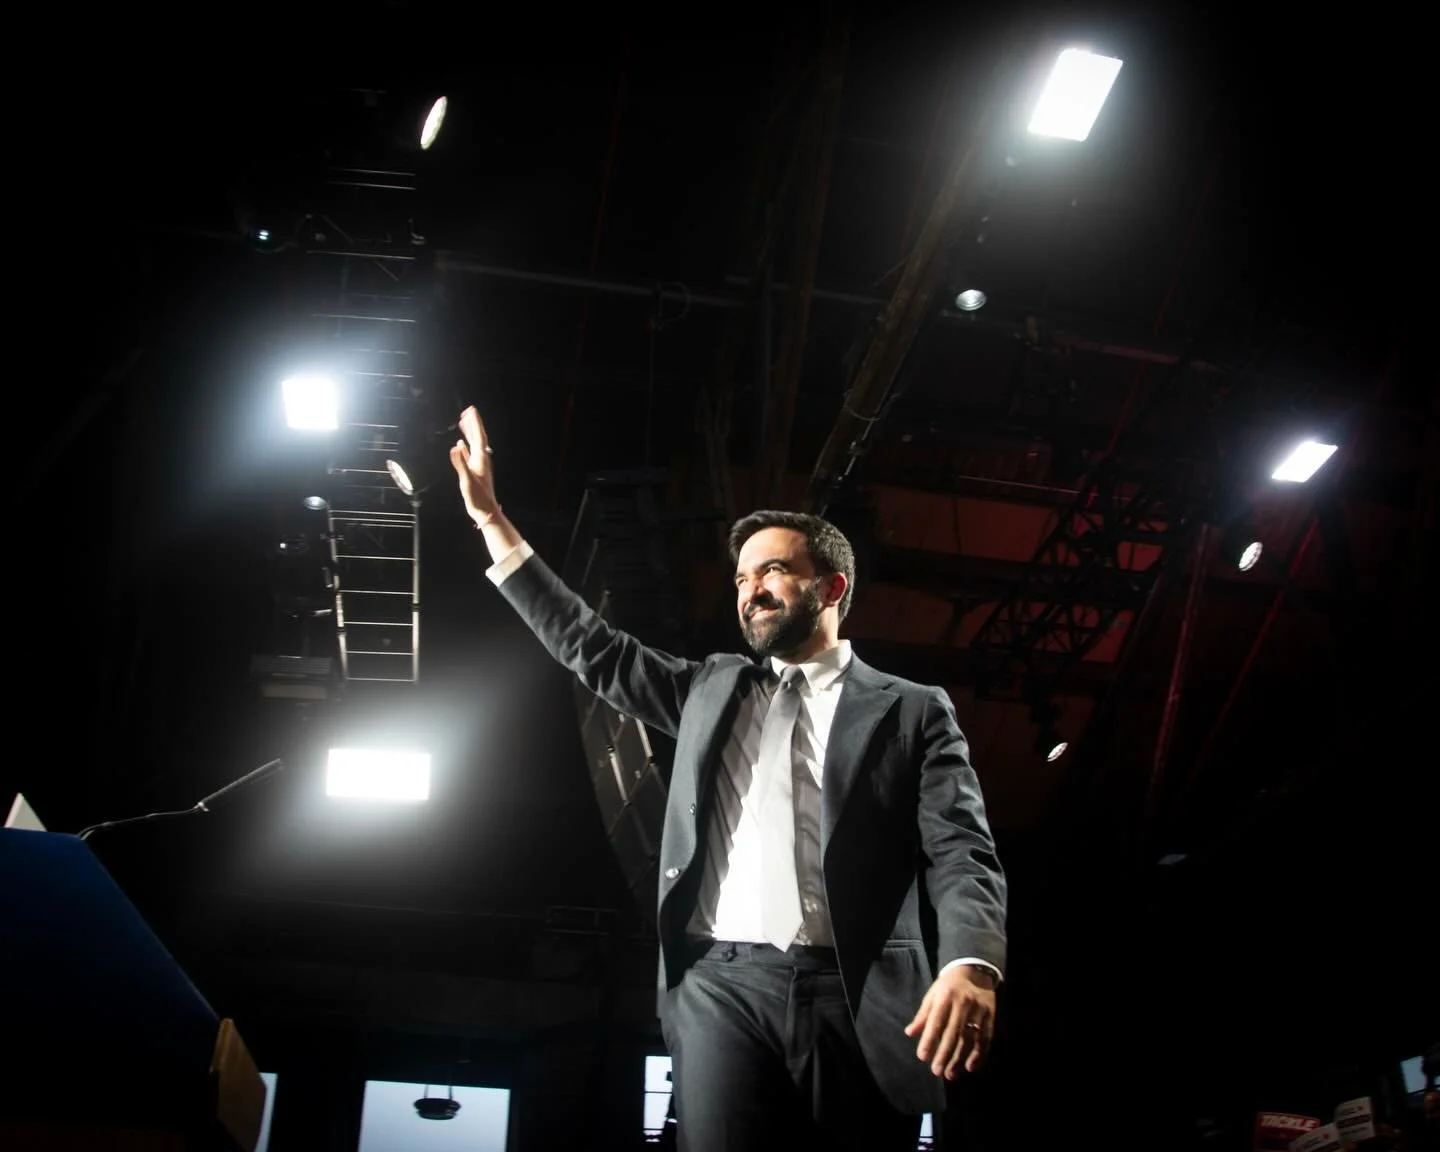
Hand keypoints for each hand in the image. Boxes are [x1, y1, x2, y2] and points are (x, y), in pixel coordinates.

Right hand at [448, 406, 500, 525]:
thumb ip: (460, 464)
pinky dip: (465, 446)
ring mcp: (478, 465)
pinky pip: (469, 454)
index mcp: (480, 459)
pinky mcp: (475, 471)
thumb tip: (455, 446)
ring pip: (473, 444)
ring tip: (463, 422)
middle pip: (477, 437)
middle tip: (468, 411)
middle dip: (473, 424)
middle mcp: (481, 459)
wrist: (485, 510)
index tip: (470, 411)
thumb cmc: (477, 498)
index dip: (474, 423)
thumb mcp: (467, 480)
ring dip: (468, 432)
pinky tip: (460, 444)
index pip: (478, 436)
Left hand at [903, 964, 995, 1077]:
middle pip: (953, 1033)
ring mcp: (978, 1010)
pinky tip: (971, 1066)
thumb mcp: (933, 995)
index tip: (922, 1057)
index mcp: (945, 997)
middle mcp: (963, 1003)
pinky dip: (979, 1054)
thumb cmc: (948, 986)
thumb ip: (923, 1015)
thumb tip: (910, 1032)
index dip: (929, 1040)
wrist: (974, 971)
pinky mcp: (991, 1015)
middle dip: (944, 1054)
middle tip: (936, 1071)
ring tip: (950, 1074)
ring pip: (970, 1038)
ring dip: (960, 1058)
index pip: (936, 1021)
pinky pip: (985, 1038)